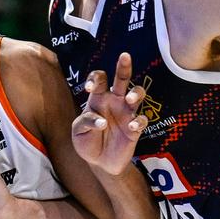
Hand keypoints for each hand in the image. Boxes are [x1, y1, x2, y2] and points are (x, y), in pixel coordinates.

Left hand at [72, 52, 148, 175]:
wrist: (98, 162)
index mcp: (98, 98)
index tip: (89, 87)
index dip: (95, 79)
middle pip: (122, 79)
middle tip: (124, 56)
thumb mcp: (78, 132)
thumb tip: (102, 121)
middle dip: (124, 66)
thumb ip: (85, 122)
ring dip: (136, 93)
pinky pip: (142, 119)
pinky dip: (138, 121)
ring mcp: (126, 113)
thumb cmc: (86, 142)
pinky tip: (131, 126)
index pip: (99, 80)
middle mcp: (114, 101)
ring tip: (130, 99)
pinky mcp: (135, 128)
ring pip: (137, 94)